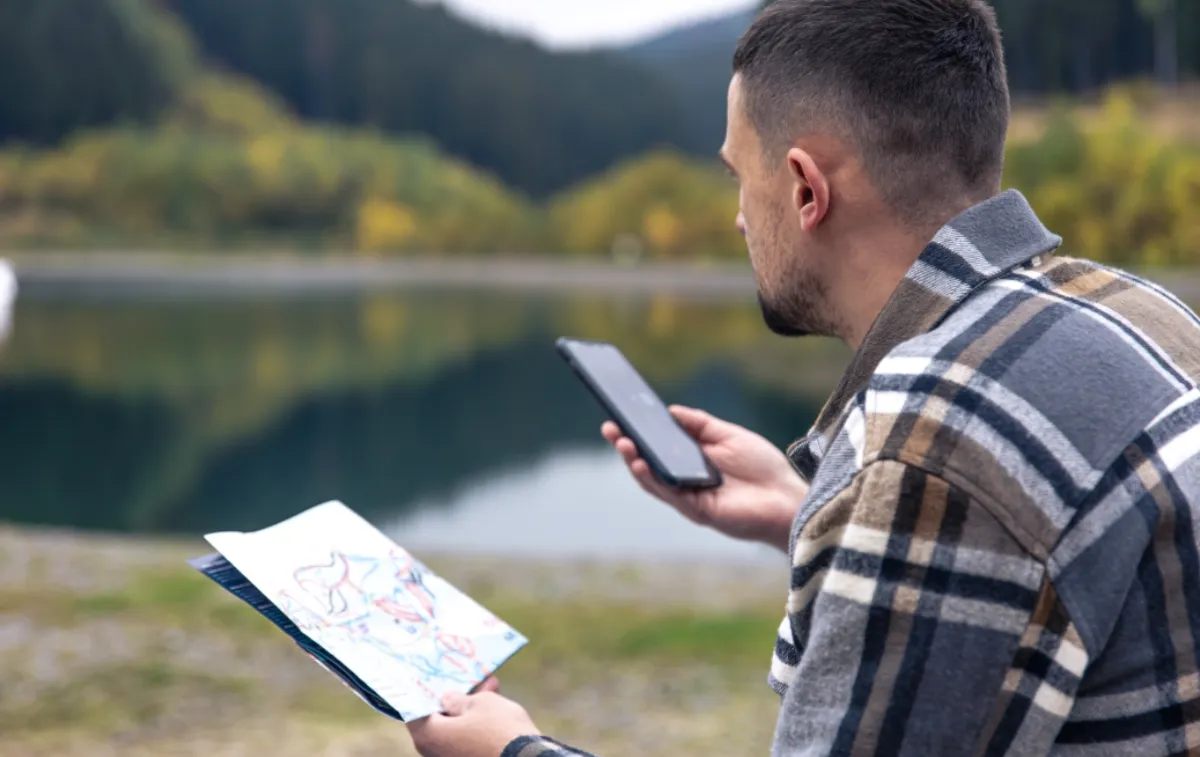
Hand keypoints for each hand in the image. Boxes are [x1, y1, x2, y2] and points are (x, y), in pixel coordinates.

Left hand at [407, 678, 538, 756]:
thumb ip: (459, 698)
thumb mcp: (480, 702)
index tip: (435, 676)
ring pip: (456, 728)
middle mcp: (434, 753)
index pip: (416, 708)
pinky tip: (496, 705)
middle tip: (471, 678)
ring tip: (492, 686)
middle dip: (456, 696)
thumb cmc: (498, 728)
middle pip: (439, 718)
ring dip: (471, 708)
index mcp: (428, 735)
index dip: (426, 690)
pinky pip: (467, 739)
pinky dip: (477, 724)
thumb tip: (447, 699)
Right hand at [602, 406, 806, 552]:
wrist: (787, 497)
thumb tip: (669, 411)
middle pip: (649, 464)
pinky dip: (653, 479)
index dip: (638, 434)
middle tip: (611, 428)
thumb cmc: (763, 467)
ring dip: (635, 462)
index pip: (658, 447)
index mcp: (692, 461)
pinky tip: (642, 463)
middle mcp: (685, 480)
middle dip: (627, 446)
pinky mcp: (697, 511)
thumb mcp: (728, 435)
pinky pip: (669, 494)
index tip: (619, 417)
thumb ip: (699, 424)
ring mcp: (689, 497)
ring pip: (653, 481)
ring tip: (623, 443)